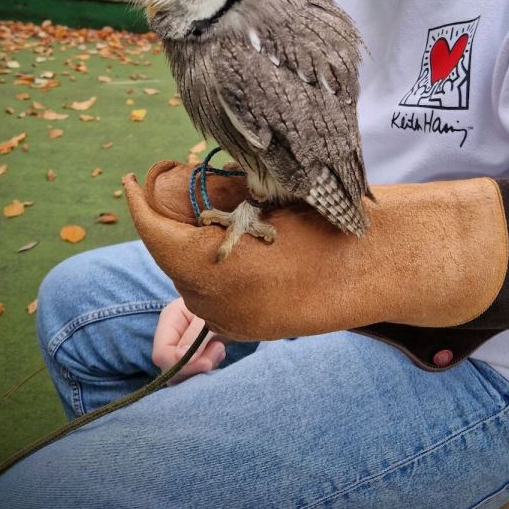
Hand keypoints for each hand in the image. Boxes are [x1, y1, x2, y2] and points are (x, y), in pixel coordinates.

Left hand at [123, 161, 507, 340]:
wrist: (375, 269)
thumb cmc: (323, 224)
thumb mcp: (264, 199)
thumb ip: (211, 194)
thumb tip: (168, 182)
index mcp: (215, 269)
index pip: (153, 233)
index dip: (139, 202)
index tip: (133, 179)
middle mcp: (214, 305)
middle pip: (168, 253)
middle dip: (172, 218)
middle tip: (186, 182)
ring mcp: (230, 324)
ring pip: (188, 274)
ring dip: (191, 242)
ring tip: (219, 211)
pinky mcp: (247, 329)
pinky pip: (211, 293)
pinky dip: (211, 264)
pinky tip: (237, 241)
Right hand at [152, 297, 226, 383]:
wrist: (239, 299)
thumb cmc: (223, 300)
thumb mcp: (209, 314)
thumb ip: (195, 334)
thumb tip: (180, 357)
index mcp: (170, 320)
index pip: (162, 353)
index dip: (181, 364)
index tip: (207, 363)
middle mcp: (171, 335)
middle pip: (169, 367)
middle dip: (194, 366)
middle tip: (219, 349)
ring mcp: (181, 345)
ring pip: (181, 373)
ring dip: (203, 367)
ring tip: (220, 348)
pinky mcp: (194, 353)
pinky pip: (193, 372)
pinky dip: (207, 366)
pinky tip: (220, 352)